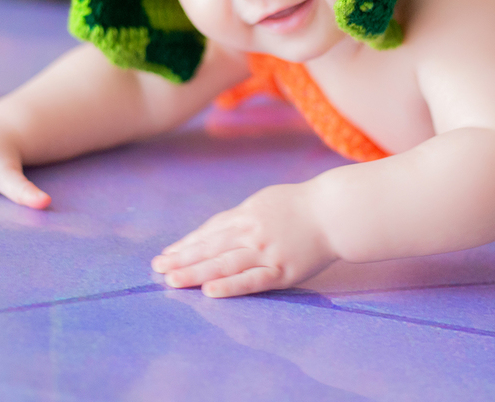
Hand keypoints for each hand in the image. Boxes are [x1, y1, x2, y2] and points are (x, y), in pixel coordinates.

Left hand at [151, 183, 335, 297]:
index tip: (166, 255)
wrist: (336, 212)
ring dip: (196, 273)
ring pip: (225, 263)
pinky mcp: (282, 270)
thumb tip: (216, 230)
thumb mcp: (267, 202)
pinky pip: (252, 280)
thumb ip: (243, 217)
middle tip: (158, 269)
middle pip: (211, 247)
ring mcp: (266, 251)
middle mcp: (252, 231)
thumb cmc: (302, 207)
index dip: (186, 244)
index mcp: (247, 214)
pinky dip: (230, 286)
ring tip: (173, 281)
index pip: (209, 231)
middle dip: (182, 259)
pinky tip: (210, 292)